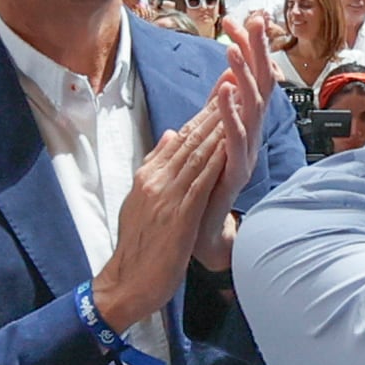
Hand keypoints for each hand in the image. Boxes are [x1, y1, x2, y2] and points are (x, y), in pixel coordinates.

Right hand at [93, 103, 236, 332]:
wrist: (127, 284)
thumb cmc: (139, 249)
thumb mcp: (142, 202)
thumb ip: (157, 168)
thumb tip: (171, 136)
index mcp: (148, 176)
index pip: (180, 138)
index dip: (203, 112)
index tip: (222, 90)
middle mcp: (156, 180)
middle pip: (189, 138)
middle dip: (214, 108)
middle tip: (235, 80)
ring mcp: (165, 196)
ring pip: (196, 153)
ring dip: (219, 125)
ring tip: (237, 101)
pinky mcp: (177, 215)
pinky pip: (200, 181)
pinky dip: (216, 159)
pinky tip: (230, 143)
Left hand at [193, 18, 277, 269]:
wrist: (204, 231)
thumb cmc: (208, 185)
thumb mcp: (212, 137)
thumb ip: (217, 109)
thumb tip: (223, 76)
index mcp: (244, 123)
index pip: (248, 77)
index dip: (245, 48)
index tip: (234, 20)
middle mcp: (252, 134)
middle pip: (261, 84)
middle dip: (258, 51)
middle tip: (254, 20)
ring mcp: (248, 151)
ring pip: (253, 107)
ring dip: (244, 75)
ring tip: (233, 48)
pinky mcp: (238, 169)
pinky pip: (236, 137)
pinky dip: (230, 111)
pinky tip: (222, 89)